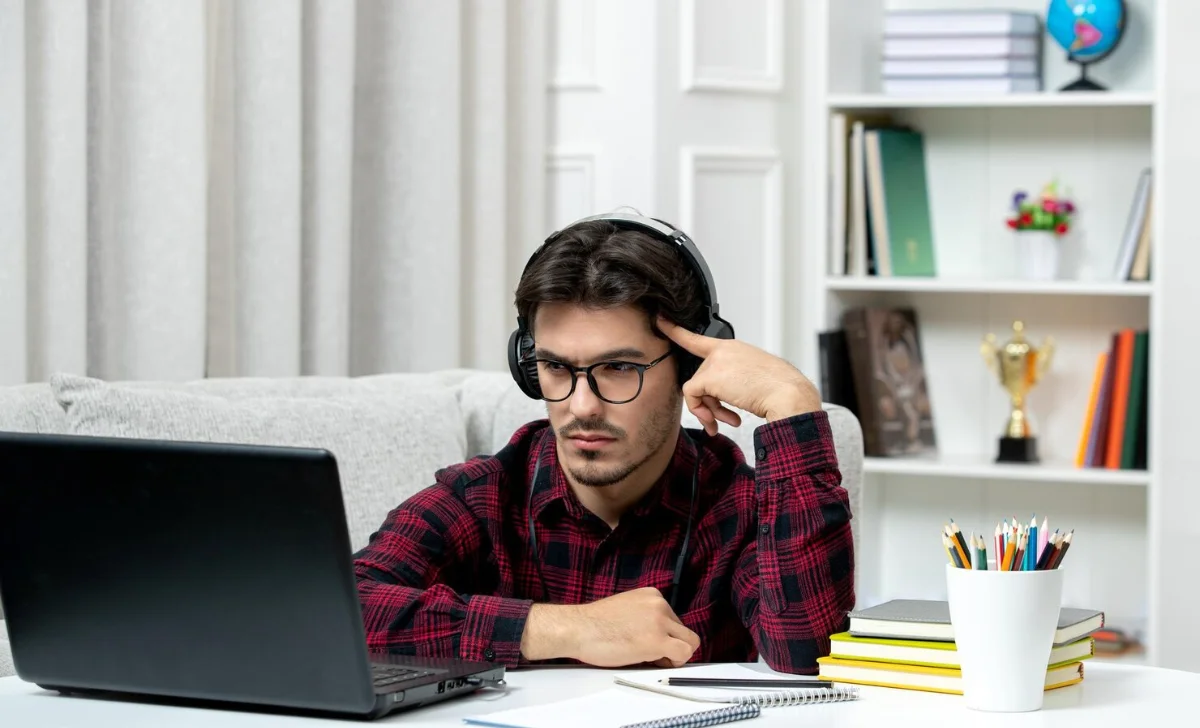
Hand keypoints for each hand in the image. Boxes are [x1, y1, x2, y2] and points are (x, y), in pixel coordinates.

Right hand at [520, 587, 699, 666]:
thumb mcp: (627, 609)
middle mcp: (660, 604)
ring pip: (690, 643)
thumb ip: (646, 617)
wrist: (578, 628)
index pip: (674, 620)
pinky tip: (652, 662)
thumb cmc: (594, 624)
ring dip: (674, 656)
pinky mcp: (657, 640)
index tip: (648, 643)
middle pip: (684, 632)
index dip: (664, 637)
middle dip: (671, 646)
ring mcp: (660, 621)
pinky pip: (683, 654)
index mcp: (652, 595)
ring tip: (650, 659)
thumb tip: (661, 635)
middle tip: (650, 655)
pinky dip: (673, 663)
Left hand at [657, 317, 821, 434]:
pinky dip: (701, 412)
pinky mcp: (710, 376)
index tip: (660, 320)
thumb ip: (733, 380)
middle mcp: (723, 350)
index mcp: (735, 348)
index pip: (699, 339)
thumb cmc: (780, 389)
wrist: (788, 395)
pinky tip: (720, 421)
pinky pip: (692, 396)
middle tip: (723, 417)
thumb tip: (717, 399)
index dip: (677, 331)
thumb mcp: (755, 377)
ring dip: (709, 410)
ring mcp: (716, 362)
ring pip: (696, 388)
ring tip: (725, 421)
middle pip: (700, 378)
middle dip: (710, 401)